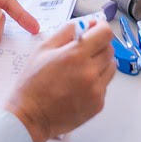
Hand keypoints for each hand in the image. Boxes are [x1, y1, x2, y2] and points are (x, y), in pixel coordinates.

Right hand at [4, 21, 113, 141]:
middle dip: (99, 45)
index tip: (95, 29)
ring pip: (110, 67)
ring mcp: (96, 90)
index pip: (105, 33)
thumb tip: (83, 24)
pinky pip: (104, 85)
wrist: (30, 117)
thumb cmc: (32, 85)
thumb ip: (65, 32)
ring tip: (81, 69)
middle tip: (85, 50)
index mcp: (76, 55)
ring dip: (100, 63)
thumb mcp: (43, 50)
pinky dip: (96, 82)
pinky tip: (79, 85)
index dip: (100, 28)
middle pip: (110, 49)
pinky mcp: (98, 104)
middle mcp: (90, 72)